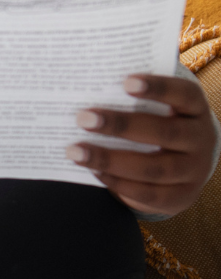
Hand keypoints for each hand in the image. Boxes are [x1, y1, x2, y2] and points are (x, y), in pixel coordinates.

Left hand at [66, 74, 217, 216]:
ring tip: (76, 151)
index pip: (184, 94)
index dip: (158, 87)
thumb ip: (130, 102)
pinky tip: (94, 171)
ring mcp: (194, 171)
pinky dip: (118, 183)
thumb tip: (84, 93)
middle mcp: (201, 139)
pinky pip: (148, 193)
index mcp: (195, 110)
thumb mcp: (156, 112)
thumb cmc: (157, 128)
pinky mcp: (181, 197)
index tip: (126, 82)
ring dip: (109, 160)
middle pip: (164, 133)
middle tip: (83, 118)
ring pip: (153, 168)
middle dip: (121, 126)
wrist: (184, 169)